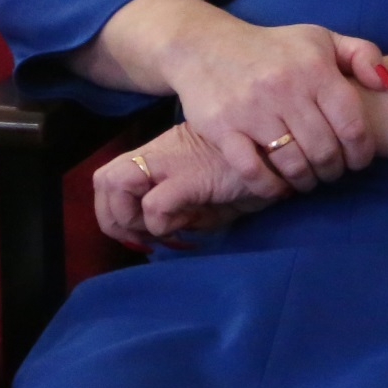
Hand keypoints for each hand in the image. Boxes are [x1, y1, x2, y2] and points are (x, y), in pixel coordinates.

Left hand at [93, 123, 264, 250]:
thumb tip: (171, 231)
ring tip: (159, 231)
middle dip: (113, 218)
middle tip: (143, 236)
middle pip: (102, 180)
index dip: (115, 213)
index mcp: (162, 154)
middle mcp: (159, 154)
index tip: (142, 235)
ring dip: (130, 218)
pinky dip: (161, 224)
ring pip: (115, 184)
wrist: (284, 150)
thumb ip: (186, 208)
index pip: (111, 177)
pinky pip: (155, 205)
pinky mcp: (191, 176)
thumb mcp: (212, 191)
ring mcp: (171, 162)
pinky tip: (185, 228)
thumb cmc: (253, 170)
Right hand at [160, 8, 387, 197]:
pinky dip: (272, 187)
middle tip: (331, 172)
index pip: (352, 125)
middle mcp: (286, 89)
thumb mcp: (321, 39)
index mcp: (315, 69)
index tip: (357, 160)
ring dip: (306, 181)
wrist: (206, 47)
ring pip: (293, 165)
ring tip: (308, 179)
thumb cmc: (274, 48)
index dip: (361, 152)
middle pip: (325, 151)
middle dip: (333, 170)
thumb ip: (363, 55)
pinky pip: (254, 172)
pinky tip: (280, 185)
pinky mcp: (223, 129)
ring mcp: (252, 111)